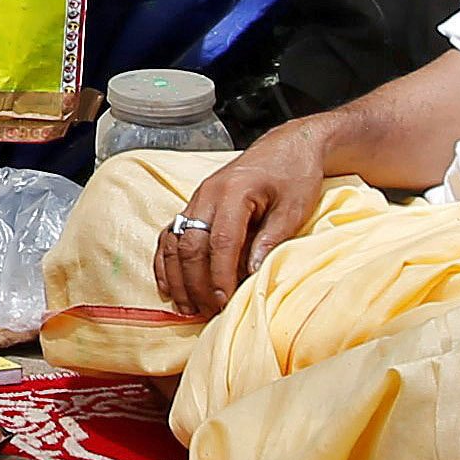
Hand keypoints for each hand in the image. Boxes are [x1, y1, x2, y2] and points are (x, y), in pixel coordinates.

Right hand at [154, 121, 327, 316]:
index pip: (220, 241)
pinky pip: (169, 235)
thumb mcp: (293, 208)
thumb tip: (251, 274)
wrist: (287, 147)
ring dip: (177, 278)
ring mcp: (197, 199)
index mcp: (234, 192)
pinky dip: (165, 262)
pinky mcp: (194, 206)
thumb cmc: (294, 174)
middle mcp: (207, 194)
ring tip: (186, 308)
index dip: (219, 275)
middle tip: (207, 312)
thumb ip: (270, 239)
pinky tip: (168, 286)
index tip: (224, 302)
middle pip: (191, 245)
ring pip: (174, 242)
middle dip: (196, 283)